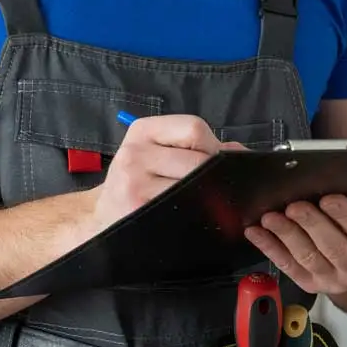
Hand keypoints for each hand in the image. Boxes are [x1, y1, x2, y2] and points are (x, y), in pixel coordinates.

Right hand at [92, 115, 243, 228]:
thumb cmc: (137, 182)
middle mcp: (135, 153)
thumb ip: (199, 147)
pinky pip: (184, 208)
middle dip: (214, 175)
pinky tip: (194, 215)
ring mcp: (134, 183)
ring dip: (208, 196)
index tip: (214, 163)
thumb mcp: (157, 153)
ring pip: (194, 186)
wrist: (102, 218)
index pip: (194, 128)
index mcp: (142, 130)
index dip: (212, 147)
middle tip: (215, 189)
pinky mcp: (138, 210)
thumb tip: (244, 153)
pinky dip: (196, 212)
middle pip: (198, 160)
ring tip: (204, 202)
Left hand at [244, 194, 346, 295]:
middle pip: (333, 248)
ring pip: (308, 258)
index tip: (328, 199)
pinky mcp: (312, 285)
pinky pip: (288, 267)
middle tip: (294, 206)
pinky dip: (270, 248)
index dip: (346, 215)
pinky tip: (257, 233)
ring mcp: (334, 281)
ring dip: (287, 236)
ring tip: (271, 217)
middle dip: (311, 224)